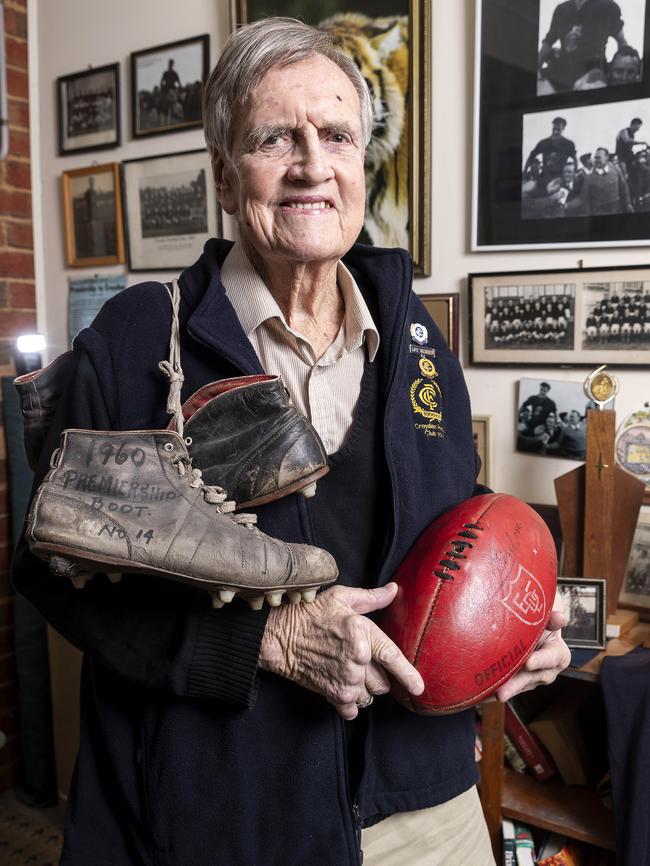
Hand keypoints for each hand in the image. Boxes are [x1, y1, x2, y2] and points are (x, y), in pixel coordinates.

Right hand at [259, 582, 423, 719]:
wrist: (279, 635)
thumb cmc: (310, 613)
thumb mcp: (342, 597)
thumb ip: (372, 597)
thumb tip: (394, 590)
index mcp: (363, 637)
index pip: (394, 659)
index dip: (409, 675)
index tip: (419, 688)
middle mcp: (357, 663)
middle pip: (384, 683)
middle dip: (379, 675)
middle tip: (364, 662)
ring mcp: (345, 682)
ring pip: (370, 697)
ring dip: (365, 689)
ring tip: (350, 672)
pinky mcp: (332, 695)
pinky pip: (353, 710)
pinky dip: (351, 703)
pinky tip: (342, 686)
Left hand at [495, 591, 570, 702]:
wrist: (535, 633)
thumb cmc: (541, 623)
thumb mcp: (547, 618)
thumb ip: (552, 619)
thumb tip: (560, 617)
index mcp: (558, 655)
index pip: (551, 658)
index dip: (540, 660)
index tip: (528, 663)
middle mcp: (547, 671)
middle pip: (530, 678)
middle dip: (515, 685)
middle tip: (501, 692)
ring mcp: (531, 680)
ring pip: (516, 687)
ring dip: (501, 690)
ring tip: (487, 694)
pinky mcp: (517, 685)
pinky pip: (505, 689)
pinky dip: (492, 693)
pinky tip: (480, 695)